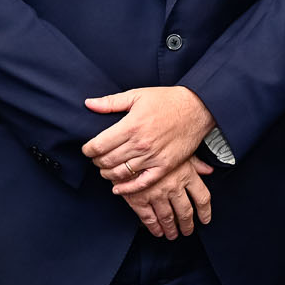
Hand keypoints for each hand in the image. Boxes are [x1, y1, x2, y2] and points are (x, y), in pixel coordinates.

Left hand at [83, 86, 217, 191]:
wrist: (197, 108)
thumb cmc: (166, 100)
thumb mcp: (137, 95)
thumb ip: (111, 102)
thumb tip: (88, 104)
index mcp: (130, 126)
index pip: (98, 145)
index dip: (88, 149)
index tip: (87, 149)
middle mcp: (140, 144)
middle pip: (106, 161)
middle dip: (96, 162)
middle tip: (95, 159)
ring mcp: (153, 157)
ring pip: (120, 173)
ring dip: (107, 174)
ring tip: (105, 169)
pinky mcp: (164, 166)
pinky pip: (142, 183)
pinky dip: (127, 188)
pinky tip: (117, 188)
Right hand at [120, 156, 214, 239]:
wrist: (126, 147)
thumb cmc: (154, 146)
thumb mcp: (178, 150)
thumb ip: (195, 162)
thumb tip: (208, 170)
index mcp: (186, 174)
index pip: (202, 198)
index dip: (205, 212)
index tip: (205, 219)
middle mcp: (173, 186)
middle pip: (186, 212)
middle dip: (187, 225)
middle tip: (187, 231)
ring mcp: (156, 194)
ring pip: (168, 218)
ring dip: (171, 229)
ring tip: (172, 234)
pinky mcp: (139, 199)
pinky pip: (149, 218)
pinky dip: (154, 227)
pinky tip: (157, 231)